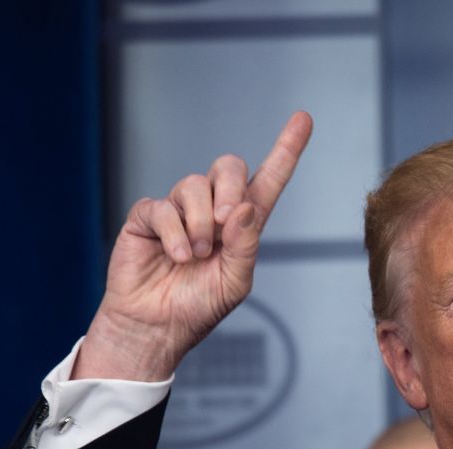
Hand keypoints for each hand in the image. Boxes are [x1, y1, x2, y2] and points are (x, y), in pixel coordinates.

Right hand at [74, 111, 313, 380]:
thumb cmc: (198, 307)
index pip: (268, 180)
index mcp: (242, 226)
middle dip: (232, 188)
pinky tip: (177, 257)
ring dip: (200, 222)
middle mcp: (212, 210)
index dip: (286, 150)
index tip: (304, 119)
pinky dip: (175, 233)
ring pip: (194, 184)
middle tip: (226, 221)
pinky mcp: (148, 217)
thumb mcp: (235, 283)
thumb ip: (246, 246)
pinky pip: (164, 207)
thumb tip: (246, 207)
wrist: (157, 327)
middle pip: (229, 167)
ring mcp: (179, 210)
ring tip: (196, 255)